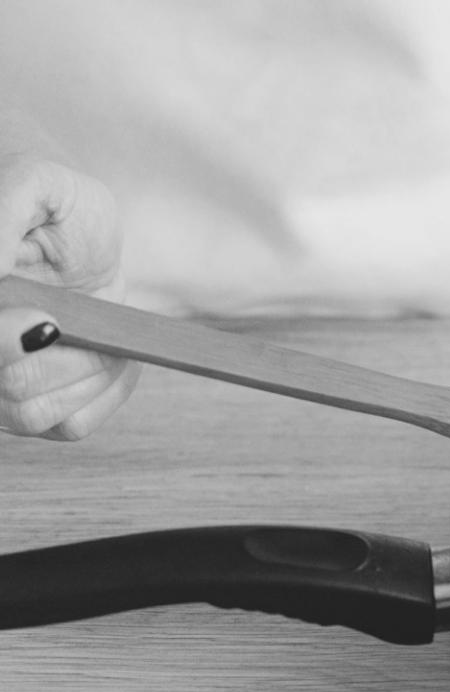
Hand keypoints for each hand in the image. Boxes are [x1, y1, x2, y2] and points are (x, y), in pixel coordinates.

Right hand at [0, 153, 138, 439]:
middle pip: (5, 387)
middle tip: (79, 318)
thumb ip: (4, 210)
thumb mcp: (37, 184)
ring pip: (27, 413)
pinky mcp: (34, 400)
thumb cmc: (53, 198)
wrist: (74, 225)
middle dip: (56, 358)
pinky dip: (103, 393)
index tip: (49, 321)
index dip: (7, 341)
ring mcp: (1, 379)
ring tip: (102, 331)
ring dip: (83, 374)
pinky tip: (114, 355)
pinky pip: (66, 425)